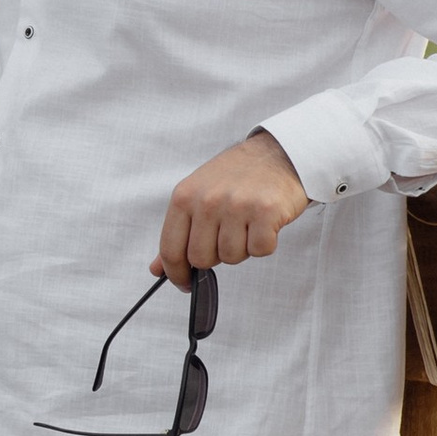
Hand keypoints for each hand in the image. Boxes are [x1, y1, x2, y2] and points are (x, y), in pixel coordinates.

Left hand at [155, 129, 308, 286]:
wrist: (278, 153)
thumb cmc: (237, 176)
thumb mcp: (198, 195)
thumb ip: (178, 233)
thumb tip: (157, 268)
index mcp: (185, 196)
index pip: (171, 249)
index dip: (176, 273)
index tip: (184, 283)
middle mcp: (208, 200)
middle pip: (201, 259)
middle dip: (215, 255)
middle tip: (228, 234)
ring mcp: (237, 205)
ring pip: (231, 257)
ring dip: (241, 248)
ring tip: (247, 223)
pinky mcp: (266, 212)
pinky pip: (259, 250)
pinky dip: (264, 243)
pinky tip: (264, 223)